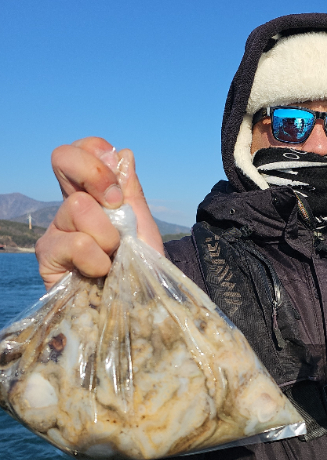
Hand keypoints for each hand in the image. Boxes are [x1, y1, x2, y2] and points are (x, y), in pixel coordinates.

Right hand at [36, 137, 163, 289]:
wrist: (142, 309)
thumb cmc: (143, 270)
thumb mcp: (145, 228)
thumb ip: (132, 193)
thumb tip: (123, 154)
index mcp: (92, 195)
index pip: (80, 150)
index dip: (96, 155)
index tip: (118, 187)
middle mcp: (69, 208)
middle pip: (62, 158)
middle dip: (97, 177)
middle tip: (117, 208)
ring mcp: (55, 231)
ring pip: (78, 206)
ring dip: (108, 236)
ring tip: (114, 258)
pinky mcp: (48, 258)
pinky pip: (74, 243)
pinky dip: (97, 259)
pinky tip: (101, 273)